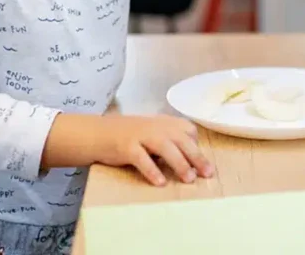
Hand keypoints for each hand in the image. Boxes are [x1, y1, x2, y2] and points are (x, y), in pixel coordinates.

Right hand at [92, 114, 213, 185]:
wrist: (97, 132)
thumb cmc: (128, 135)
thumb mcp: (152, 131)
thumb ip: (169, 140)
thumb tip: (190, 160)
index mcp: (164, 122)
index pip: (187, 130)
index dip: (196, 145)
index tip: (204, 162)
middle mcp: (155, 126)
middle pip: (181, 140)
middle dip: (196, 157)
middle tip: (207, 173)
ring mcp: (140, 135)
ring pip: (165, 147)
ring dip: (179, 163)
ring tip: (188, 179)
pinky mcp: (126, 146)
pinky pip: (142, 158)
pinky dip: (152, 170)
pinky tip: (160, 182)